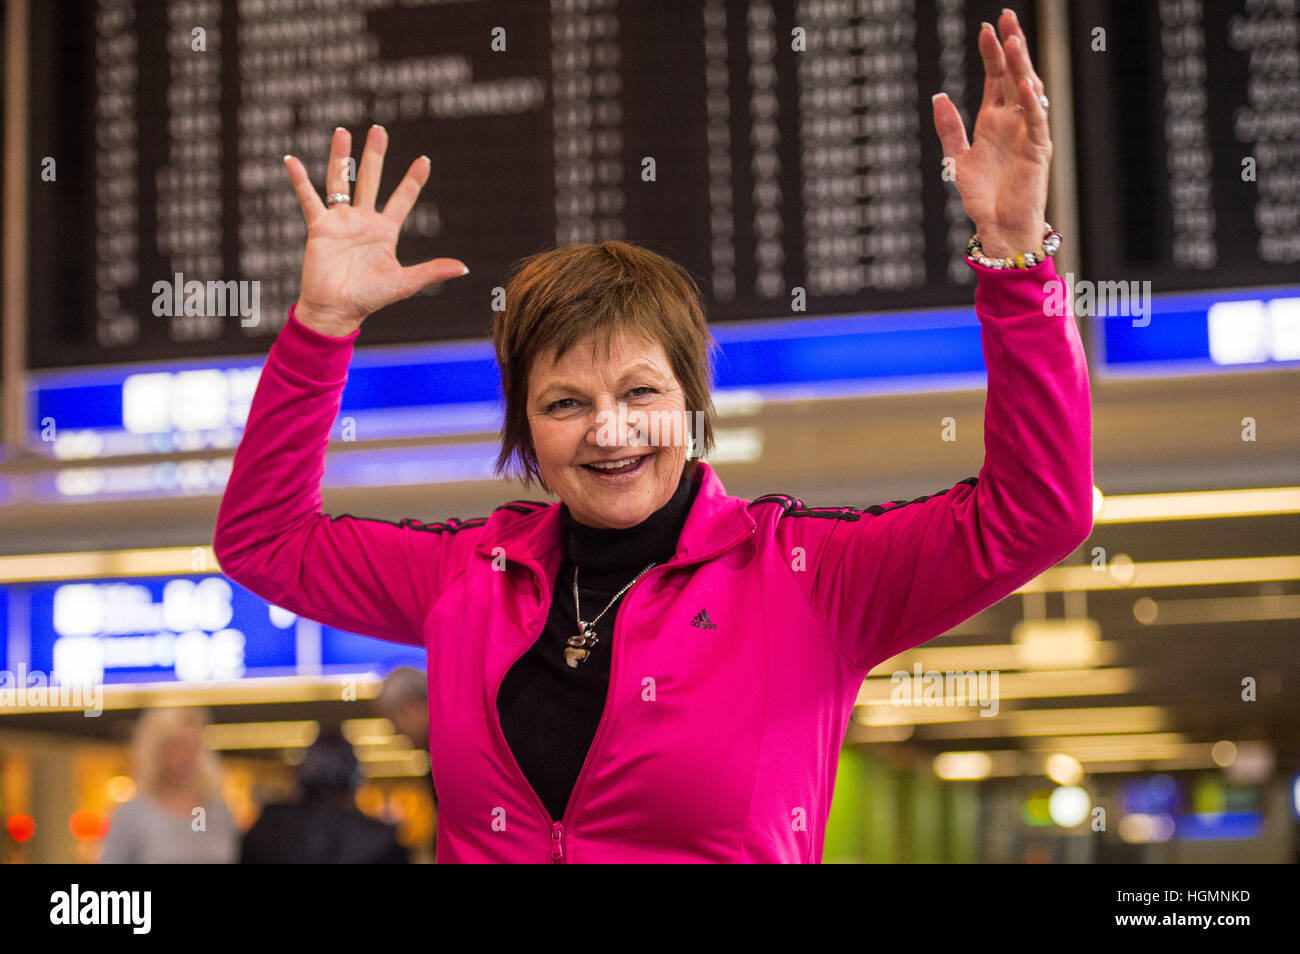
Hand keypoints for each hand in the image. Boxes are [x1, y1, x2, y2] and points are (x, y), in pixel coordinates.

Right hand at [284, 125, 467, 336]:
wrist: (336, 311)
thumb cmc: (370, 298)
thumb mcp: (405, 283)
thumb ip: (432, 271)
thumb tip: (463, 267)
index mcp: (384, 231)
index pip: (402, 199)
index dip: (413, 181)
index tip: (424, 160)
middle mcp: (362, 221)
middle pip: (370, 180)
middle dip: (375, 155)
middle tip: (380, 130)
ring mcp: (340, 221)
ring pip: (340, 181)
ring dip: (341, 158)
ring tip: (342, 131)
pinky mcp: (319, 227)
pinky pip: (308, 199)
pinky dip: (299, 180)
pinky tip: (291, 161)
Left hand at [931, 9, 1051, 260]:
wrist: (998, 226)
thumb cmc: (982, 196)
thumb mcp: (955, 159)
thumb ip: (949, 129)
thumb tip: (939, 96)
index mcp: (993, 121)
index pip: (994, 78)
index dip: (990, 53)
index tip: (986, 27)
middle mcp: (1013, 121)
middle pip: (1012, 75)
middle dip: (1010, 46)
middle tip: (1006, 17)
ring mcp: (1027, 133)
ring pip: (1027, 91)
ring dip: (1021, 66)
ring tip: (1013, 40)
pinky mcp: (1038, 150)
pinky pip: (1036, 121)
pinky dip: (1030, 102)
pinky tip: (1023, 82)